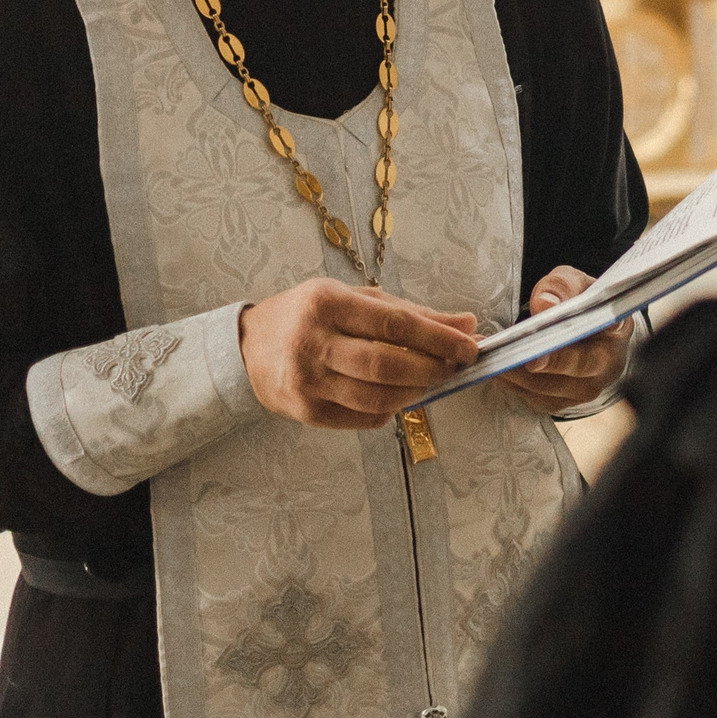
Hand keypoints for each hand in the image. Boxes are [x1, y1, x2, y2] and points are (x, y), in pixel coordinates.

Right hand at [239, 278, 478, 430]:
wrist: (247, 346)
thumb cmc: (308, 315)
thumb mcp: (353, 299)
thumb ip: (410, 312)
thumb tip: (466, 324)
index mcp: (328, 304)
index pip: (395, 324)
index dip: (439, 338)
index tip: (469, 345)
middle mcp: (314, 343)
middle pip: (387, 365)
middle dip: (432, 369)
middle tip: (455, 368)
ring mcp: (307, 381)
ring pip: (377, 398)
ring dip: (416, 394)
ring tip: (430, 382)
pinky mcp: (305, 412)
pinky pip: (362, 418)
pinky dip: (391, 409)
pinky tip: (399, 396)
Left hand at [497, 266, 631, 415]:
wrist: (589, 335)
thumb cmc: (582, 305)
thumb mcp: (576, 283)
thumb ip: (561, 286)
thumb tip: (543, 304)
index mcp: (617, 329)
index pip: (607, 332)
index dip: (589, 333)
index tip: (562, 337)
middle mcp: (607, 365)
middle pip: (575, 367)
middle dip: (543, 360)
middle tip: (514, 354)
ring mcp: (585, 390)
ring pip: (548, 386)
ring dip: (516, 372)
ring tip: (491, 355)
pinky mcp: (562, 403)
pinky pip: (533, 397)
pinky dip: (511, 383)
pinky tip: (494, 367)